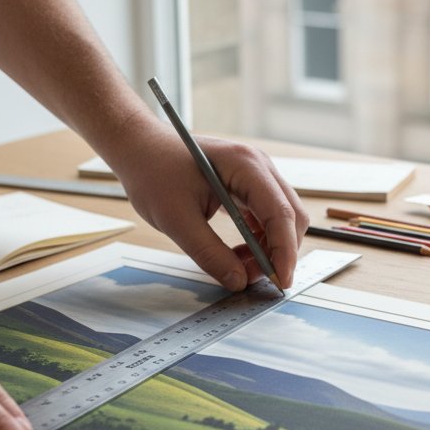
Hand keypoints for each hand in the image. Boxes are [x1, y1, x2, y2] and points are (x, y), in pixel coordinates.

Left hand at [107, 118, 308, 290]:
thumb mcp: (176, 220)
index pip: (280, 213)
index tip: (280, 282)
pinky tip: (238, 256)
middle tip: (258, 282)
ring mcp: (256, 175)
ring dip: (269, 249)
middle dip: (280, 253)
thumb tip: (238, 281)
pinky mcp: (247, 185)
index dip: (285, 251)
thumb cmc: (153, 172)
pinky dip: (258, 241)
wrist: (140, 148)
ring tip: (241, 269)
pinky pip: (265, 217)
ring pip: (281, 219)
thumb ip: (209, 253)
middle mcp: (259, 167)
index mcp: (245, 166)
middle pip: (290, 216)